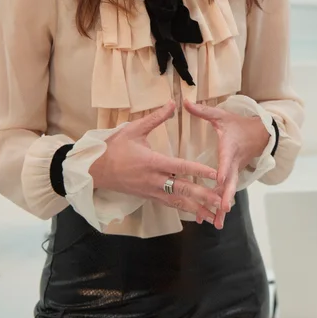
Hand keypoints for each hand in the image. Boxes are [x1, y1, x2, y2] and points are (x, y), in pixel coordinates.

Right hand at [88, 101, 223, 223]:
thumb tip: (173, 103)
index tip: (216, 174)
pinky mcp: (148, 197)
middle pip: (182, 190)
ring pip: (177, 202)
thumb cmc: (114, 147)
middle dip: (203, 196)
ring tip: (214, 215)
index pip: (180, 167)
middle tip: (221, 201)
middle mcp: (153, 180)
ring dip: (197, 208)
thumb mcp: (133, 129)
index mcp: (152, 162)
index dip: (199, 171)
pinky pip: (169, 204)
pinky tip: (196, 214)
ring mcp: (151, 191)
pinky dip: (184, 209)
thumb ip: (156, 118)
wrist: (95, 169)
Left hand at [184, 100, 271, 229]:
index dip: (223, 169)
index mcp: (230, 148)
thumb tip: (184, 101)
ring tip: (218, 222)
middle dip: (226, 196)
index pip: (226, 160)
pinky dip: (222, 205)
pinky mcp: (234, 177)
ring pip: (229, 191)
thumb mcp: (222, 116)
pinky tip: (215, 219)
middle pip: (230, 182)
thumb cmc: (238, 124)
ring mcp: (235, 172)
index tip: (219, 178)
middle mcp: (233, 163)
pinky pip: (227, 192)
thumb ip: (203, 111)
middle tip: (223, 209)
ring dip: (223, 207)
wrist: (261, 134)